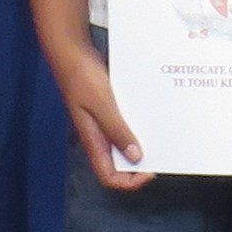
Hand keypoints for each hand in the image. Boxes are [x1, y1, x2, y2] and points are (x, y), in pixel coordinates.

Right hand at [56, 48, 153, 193]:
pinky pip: (127, 124)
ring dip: (142, 142)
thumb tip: (135, 156)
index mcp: (93, 141)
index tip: (150, 169)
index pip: (109, 177)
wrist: (70, 50)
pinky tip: (151, 115)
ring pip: (125, 144)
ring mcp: (103, 123)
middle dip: (141, 163)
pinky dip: (139, 124)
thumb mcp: (102, 103)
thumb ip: (117, 130)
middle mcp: (98, 136)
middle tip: (161, 151)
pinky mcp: (109, 109)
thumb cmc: (80, 75)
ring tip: (160, 134)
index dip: (130, 181)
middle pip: (120, 165)